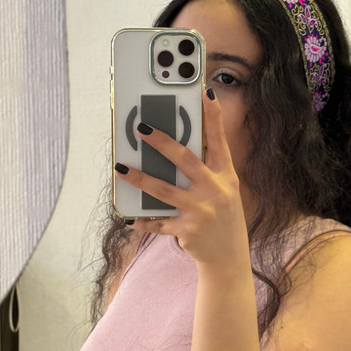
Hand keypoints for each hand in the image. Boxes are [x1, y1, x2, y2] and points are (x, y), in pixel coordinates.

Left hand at [114, 89, 250, 274]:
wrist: (229, 258)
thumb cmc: (224, 219)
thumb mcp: (224, 192)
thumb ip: (206, 173)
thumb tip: (174, 153)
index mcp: (225, 177)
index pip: (218, 141)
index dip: (213, 116)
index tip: (204, 93)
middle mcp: (215, 190)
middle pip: (185, 160)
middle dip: (162, 142)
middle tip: (141, 129)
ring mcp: (201, 211)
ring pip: (163, 190)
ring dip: (139, 178)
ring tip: (120, 168)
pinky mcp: (187, 230)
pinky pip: (159, 223)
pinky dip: (143, 221)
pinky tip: (129, 218)